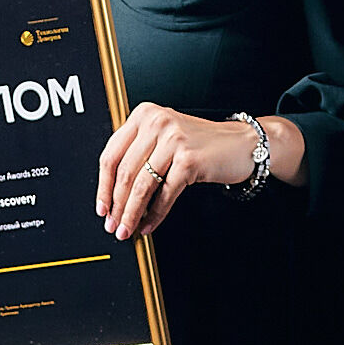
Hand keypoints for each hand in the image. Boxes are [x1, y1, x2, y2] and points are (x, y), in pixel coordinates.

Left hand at [96, 103, 303, 240]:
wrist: (242, 143)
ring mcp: (173, 140)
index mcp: (143, 115)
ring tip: (127, 229)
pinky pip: (165, 194)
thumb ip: (139, 154)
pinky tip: (149, 225)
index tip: (101, 207)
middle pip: (125, 172)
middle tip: (113, 224)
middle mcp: (156, 122)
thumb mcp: (164, 138)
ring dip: (132, 213)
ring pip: (142, 185)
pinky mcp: (189, 159)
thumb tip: (113, 194)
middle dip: (117, 205)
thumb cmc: (201, 144)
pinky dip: (155, 214)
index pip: (111, 154)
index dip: (103, 186)